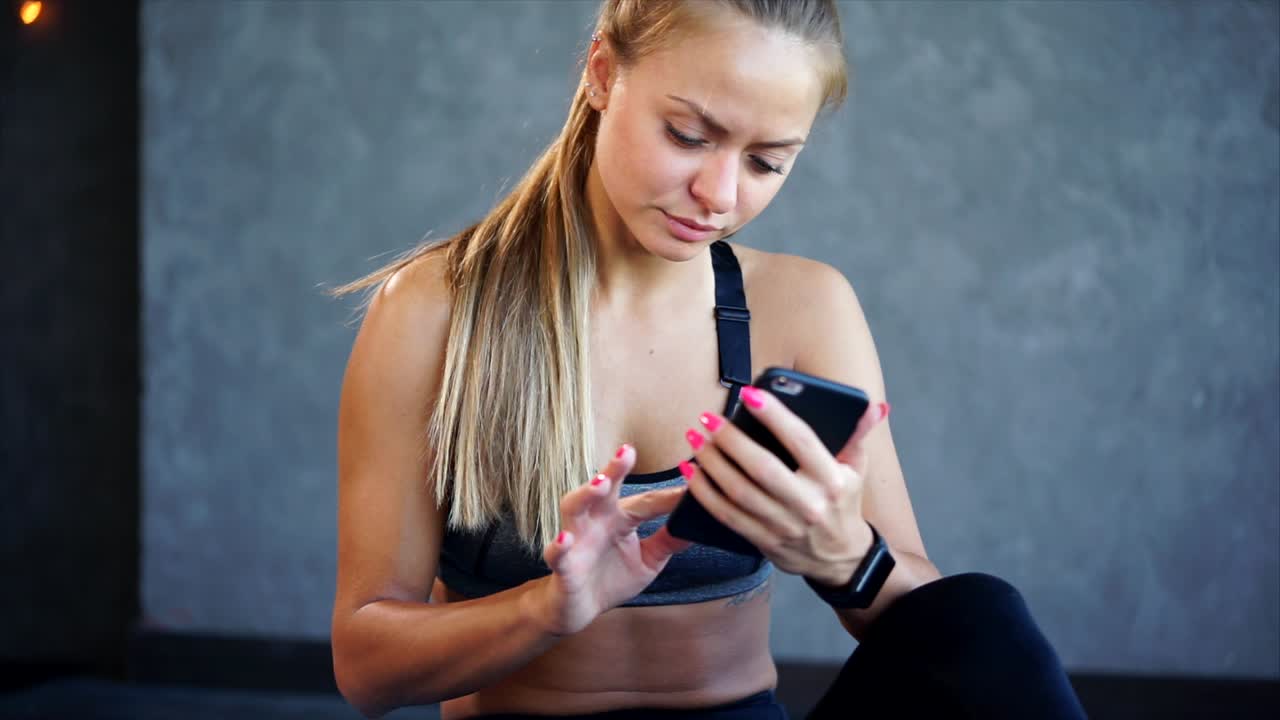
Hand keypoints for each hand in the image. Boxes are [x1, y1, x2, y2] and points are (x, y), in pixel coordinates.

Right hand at [531, 445, 691, 635]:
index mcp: (620, 518)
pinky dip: (559, 546)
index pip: (649, 502)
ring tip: (601, 484)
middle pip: (604, 489)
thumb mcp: (648, 561)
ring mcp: (577, 540)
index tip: (695, 482)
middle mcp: (597, 521)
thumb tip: (699, 524)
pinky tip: (565, 540)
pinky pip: (557, 554)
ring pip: (574, 508)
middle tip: (628, 451)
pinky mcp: (563, 566)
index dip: (671, 495)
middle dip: (615, 468)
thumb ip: (668, 542)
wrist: (578, 609)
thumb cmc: (612, 578)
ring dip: (585, 494)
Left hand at [680, 388, 889, 585]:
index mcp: (832, 480)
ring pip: (740, 492)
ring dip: (711, 463)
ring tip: (695, 438)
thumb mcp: (856, 469)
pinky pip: (727, 516)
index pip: (802, 441)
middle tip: (708, 418)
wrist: (842, 559)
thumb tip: (875, 406)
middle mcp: (809, 504)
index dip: (775, 416)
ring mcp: (784, 526)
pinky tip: (691, 471)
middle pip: (763, 468)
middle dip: (731, 440)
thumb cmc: (843, 503)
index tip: (749, 394)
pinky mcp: (764, 542)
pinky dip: (705, 493)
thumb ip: (857, 434)